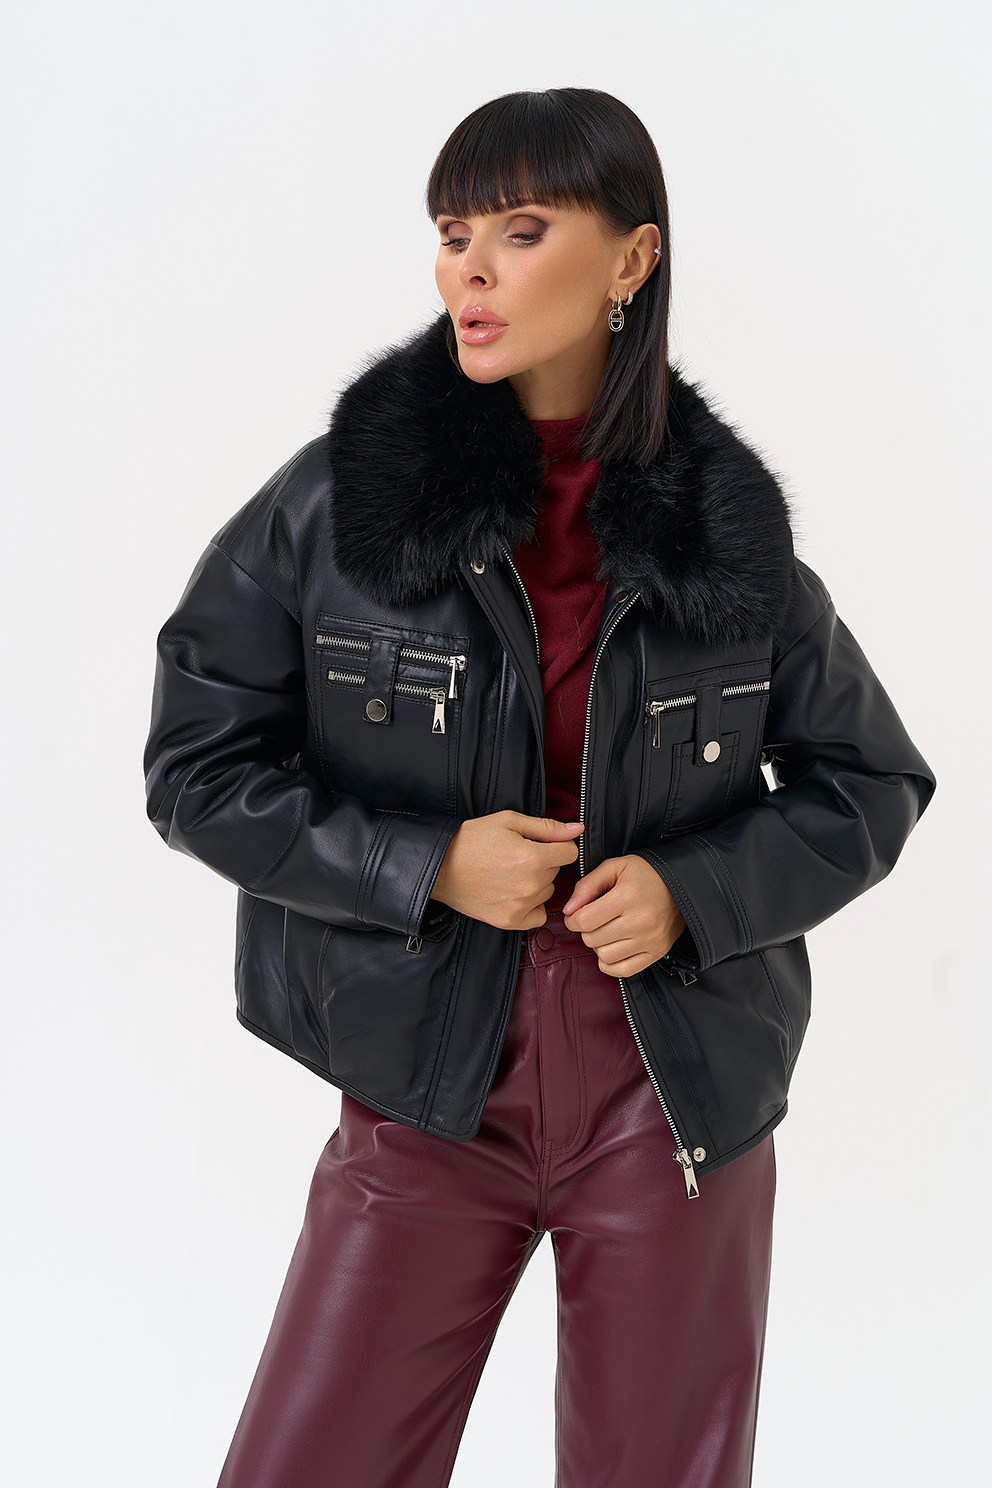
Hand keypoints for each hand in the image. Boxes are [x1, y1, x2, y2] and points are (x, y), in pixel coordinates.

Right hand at [431, 811, 584, 930]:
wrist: (440, 867)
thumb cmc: (471, 840)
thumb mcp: (508, 821)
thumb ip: (547, 827)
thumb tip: (577, 829)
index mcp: (533, 858)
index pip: (570, 853)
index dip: (557, 844)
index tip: (541, 843)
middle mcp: (530, 885)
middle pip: (557, 872)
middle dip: (544, 862)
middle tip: (516, 856)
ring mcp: (521, 906)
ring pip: (548, 891)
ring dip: (537, 883)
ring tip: (510, 873)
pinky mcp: (510, 922)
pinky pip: (538, 915)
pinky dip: (531, 905)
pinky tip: (514, 893)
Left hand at [561, 855, 685, 977]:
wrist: (682, 885)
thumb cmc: (646, 874)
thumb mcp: (615, 867)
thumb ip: (587, 885)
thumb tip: (569, 909)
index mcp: (628, 897)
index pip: (585, 920)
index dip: (573, 918)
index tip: (576, 914)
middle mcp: (640, 921)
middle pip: (592, 939)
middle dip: (586, 930)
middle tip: (594, 920)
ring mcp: (650, 940)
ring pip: (605, 956)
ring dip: (598, 945)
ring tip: (606, 931)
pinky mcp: (656, 952)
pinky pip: (623, 971)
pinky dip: (611, 963)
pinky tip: (613, 947)